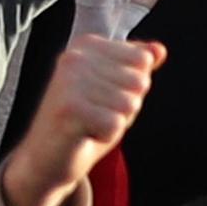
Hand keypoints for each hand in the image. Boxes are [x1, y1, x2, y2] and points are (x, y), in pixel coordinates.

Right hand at [3, 35, 162, 205]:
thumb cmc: (85, 122)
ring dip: (115, 121)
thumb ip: (137, 67)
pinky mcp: (68, 108)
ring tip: (89, 123)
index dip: (132, 87)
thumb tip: (160, 50)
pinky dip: (106, 135)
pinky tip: (84, 134)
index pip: (143, 60)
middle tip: (95, 114)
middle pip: (139, 82)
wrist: (46, 159)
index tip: (103, 97)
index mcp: (86, 46)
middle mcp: (74, 57)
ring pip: (130, 103)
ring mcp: (69, 82)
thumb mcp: (117, 89)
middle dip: (125, 106)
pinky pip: (116, 123)